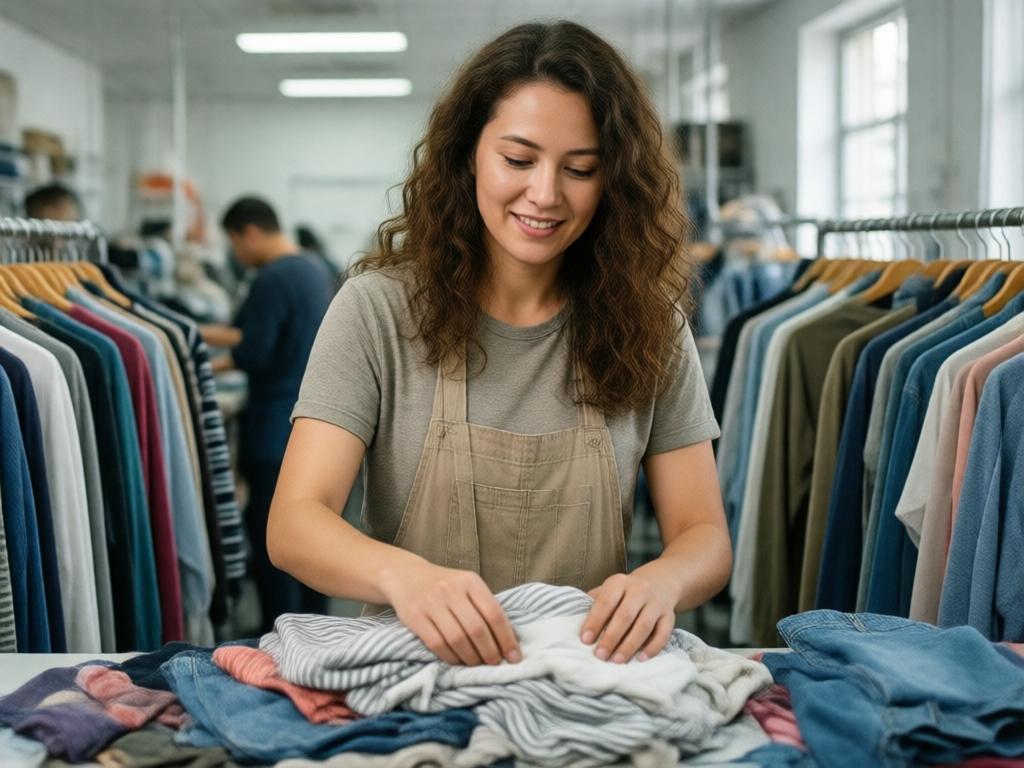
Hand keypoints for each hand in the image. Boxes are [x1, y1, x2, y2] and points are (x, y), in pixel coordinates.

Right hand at [383, 562, 520, 666]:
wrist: (406, 575)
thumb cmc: (445, 586)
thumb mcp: (467, 586)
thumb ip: (485, 607)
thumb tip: (509, 640)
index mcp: (470, 581)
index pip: (494, 613)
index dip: (506, 638)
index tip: (514, 657)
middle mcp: (451, 589)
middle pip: (477, 628)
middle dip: (490, 652)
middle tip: (494, 664)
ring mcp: (431, 602)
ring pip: (457, 638)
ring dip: (471, 657)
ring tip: (477, 663)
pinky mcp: (415, 616)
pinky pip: (437, 644)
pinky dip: (451, 657)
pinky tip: (458, 660)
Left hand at [580, 571, 676, 662]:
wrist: (661, 582)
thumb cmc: (626, 591)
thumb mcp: (610, 589)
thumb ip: (595, 602)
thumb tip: (574, 620)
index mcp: (620, 582)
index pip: (606, 602)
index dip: (595, 621)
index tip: (585, 640)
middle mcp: (640, 590)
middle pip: (625, 616)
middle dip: (611, 638)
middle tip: (600, 655)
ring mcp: (657, 603)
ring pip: (644, 626)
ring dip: (629, 646)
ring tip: (617, 661)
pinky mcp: (670, 616)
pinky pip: (663, 634)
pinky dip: (652, 648)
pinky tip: (641, 659)